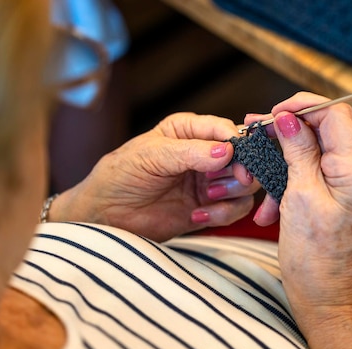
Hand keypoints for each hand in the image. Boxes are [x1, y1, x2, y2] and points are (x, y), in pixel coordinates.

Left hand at [51, 112, 259, 240]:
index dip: (237, 144)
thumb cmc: (120, 176)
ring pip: (245, 185)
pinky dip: (223, 214)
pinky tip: (198, 216)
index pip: (226, 129)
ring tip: (208, 198)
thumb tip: (226, 152)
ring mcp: (209, 182)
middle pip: (245, 158)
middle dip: (240, 172)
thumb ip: (190, 152)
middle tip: (228, 183)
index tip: (235, 159)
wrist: (106, 216)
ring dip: (232, 194)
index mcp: (189, 130)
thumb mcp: (151, 156)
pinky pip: (234, 209)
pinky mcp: (209, 207)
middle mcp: (204, 154)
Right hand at [245, 94, 351, 348]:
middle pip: (325, 131)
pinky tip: (270, 208)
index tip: (271, 115)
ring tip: (259, 188)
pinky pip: (317, 174)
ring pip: (316, 153)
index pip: (335, 114)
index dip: (302, 107)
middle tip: (256, 137)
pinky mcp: (346, 195)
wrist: (324, 296)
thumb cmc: (313, 257)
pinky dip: (292, 182)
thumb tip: (288, 116)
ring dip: (285, 164)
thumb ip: (297, 150)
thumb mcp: (298, 197)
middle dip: (288, 134)